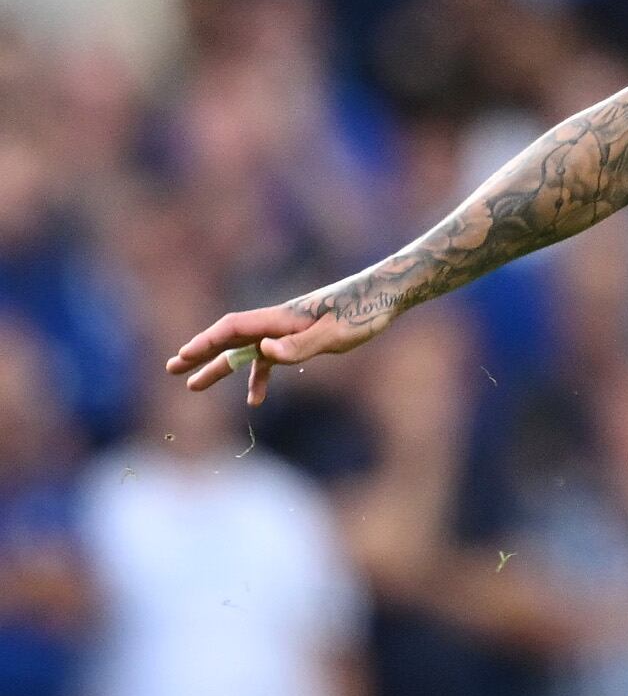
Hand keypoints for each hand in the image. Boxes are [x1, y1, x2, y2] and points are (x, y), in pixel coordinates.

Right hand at [164, 288, 391, 404]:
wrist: (388, 294)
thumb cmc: (365, 311)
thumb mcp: (336, 334)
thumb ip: (300, 346)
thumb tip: (262, 353)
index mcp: (281, 319)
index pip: (233, 328)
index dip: (206, 342)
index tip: (182, 356)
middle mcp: (279, 322)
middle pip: (230, 338)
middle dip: (200, 353)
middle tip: (171, 370)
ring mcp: (289, 331)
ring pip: (246, 351)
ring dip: (221, 367)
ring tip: (194, 386)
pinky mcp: (303, 338)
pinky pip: (271, 359)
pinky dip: (259, 377)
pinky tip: (255, 401)